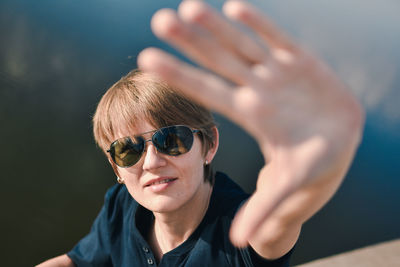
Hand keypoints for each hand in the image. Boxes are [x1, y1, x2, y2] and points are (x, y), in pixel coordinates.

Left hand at [138, 0, 363, 247]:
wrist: (342, 142)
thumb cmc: (312, 166)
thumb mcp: (290, 188)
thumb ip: (263, 209)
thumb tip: (241, 242)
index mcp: (252, 115)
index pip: (208, 92)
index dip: (180, 76)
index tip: (147, 59)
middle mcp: (258, 90)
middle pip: (218, 62)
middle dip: (191, 42)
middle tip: (160, 20)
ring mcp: (278, 73)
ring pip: (242, 45)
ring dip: (218, 26)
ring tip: (189, 7)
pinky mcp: (302, 62)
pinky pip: (279, 38)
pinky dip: (260, 23)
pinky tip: (236, 7)